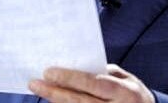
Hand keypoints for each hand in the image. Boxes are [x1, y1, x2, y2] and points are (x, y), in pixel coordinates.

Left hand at [28, 64, 154, 102]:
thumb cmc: (133, 93)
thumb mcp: (126, 79)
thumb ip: (103, 73)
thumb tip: (77, 68)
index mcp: (124, 92)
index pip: (93, 84)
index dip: (70, 78)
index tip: (49, 71)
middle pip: (79, 101)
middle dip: (55, 92)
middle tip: (34, 83)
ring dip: (56, 102)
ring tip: (40, 90)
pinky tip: (54, 101)